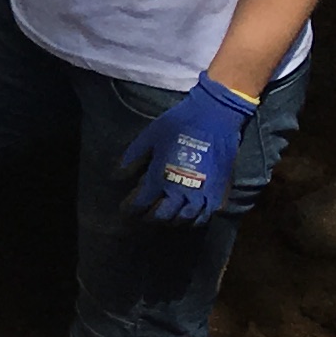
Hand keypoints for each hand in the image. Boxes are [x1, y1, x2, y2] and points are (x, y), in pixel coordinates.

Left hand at [118, 75, 260, 224]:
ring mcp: (202, 194)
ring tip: (164, 215)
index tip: (125, 208)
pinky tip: (187, 216)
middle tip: (143, 213)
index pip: (140, 203)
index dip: (130, 208)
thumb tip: (117, 176)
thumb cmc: (179, 124)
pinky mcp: (219, 192)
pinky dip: (194, 220)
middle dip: (149, 217)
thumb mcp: (149, 137)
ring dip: (170, 220)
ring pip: (183, 219)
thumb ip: (132, 158)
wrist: (216, 116)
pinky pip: (206, 215)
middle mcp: (181, 191)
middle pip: (161, 216)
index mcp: (160, 178)